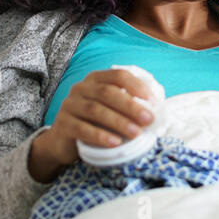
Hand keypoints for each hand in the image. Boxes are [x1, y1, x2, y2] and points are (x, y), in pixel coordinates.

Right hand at [28, 68, 157, 180]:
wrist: (64, 143)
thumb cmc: (95, 124)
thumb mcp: (111, 111)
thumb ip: (127, 106)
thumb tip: (156, 111)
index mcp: (95, 80)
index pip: (118, 76)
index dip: (137, 86)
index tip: (153, 101)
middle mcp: (80, 88)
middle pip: (107, 92)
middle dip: (130, 106)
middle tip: (148, 120)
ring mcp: (69, 105)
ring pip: (95, 110)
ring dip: (118, 122)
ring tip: (136, 133)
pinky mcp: (62, 124)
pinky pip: (82, 128)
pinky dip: (100, 135)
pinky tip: (115, 143)